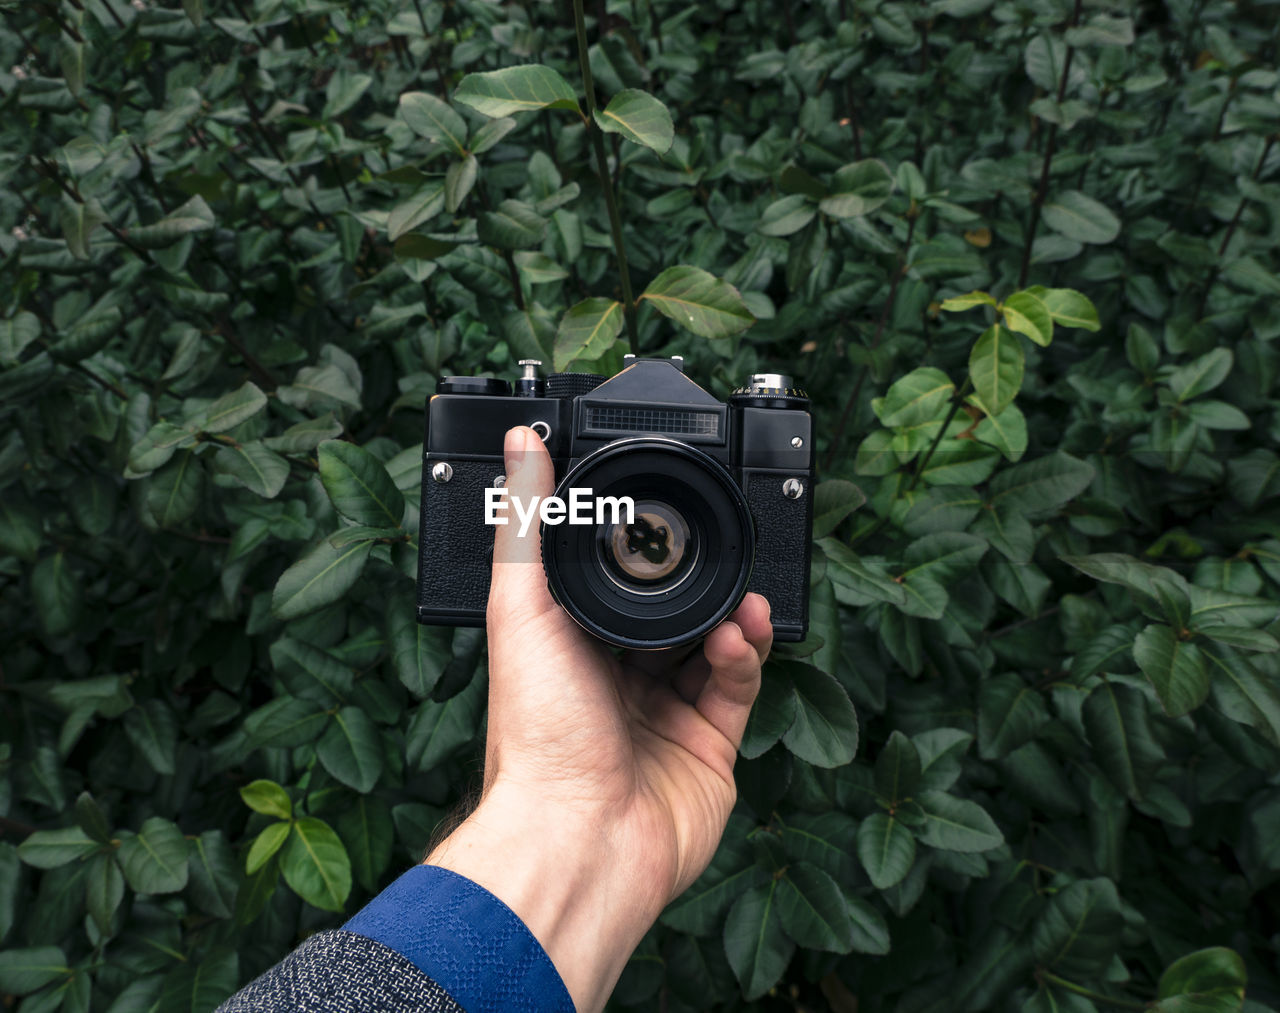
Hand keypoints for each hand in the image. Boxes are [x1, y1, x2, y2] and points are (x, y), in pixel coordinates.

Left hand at [426, 425, 770, 1011]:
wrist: (580, 835)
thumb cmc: (537, 733)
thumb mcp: (523, 608)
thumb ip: (530, 522)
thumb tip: (521, 440)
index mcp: (569, 649)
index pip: (612, 585)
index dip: (640, 553)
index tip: (665, 514)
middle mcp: (616, 679)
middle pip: (669, 612)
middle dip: (698, 582)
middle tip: (719, 549)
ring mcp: (665, 714)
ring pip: (713, 643)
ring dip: (733, 612)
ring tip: (741, 595)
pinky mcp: (710, 747)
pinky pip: (740, 685)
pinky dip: (749, 651)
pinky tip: (744, 631)